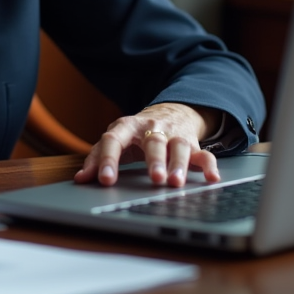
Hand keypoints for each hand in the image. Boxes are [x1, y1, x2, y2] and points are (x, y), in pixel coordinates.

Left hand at [74, 103, 220, 187]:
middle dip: (154, 160)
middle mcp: (152, 129)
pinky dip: (210, 166)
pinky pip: (204, 153)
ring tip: (175, 182)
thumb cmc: (136, 133)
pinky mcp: (192, 143)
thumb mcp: (116, 140)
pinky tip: (211, 179)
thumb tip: (81, 180)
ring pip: (179, 147)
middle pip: (153, 142)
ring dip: (179, 164)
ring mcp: (174, 135)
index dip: (108, 159)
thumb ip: (96, 158)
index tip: (105, 180)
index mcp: (126, 127)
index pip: (114, 140)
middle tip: (154, 179)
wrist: (169, 112)